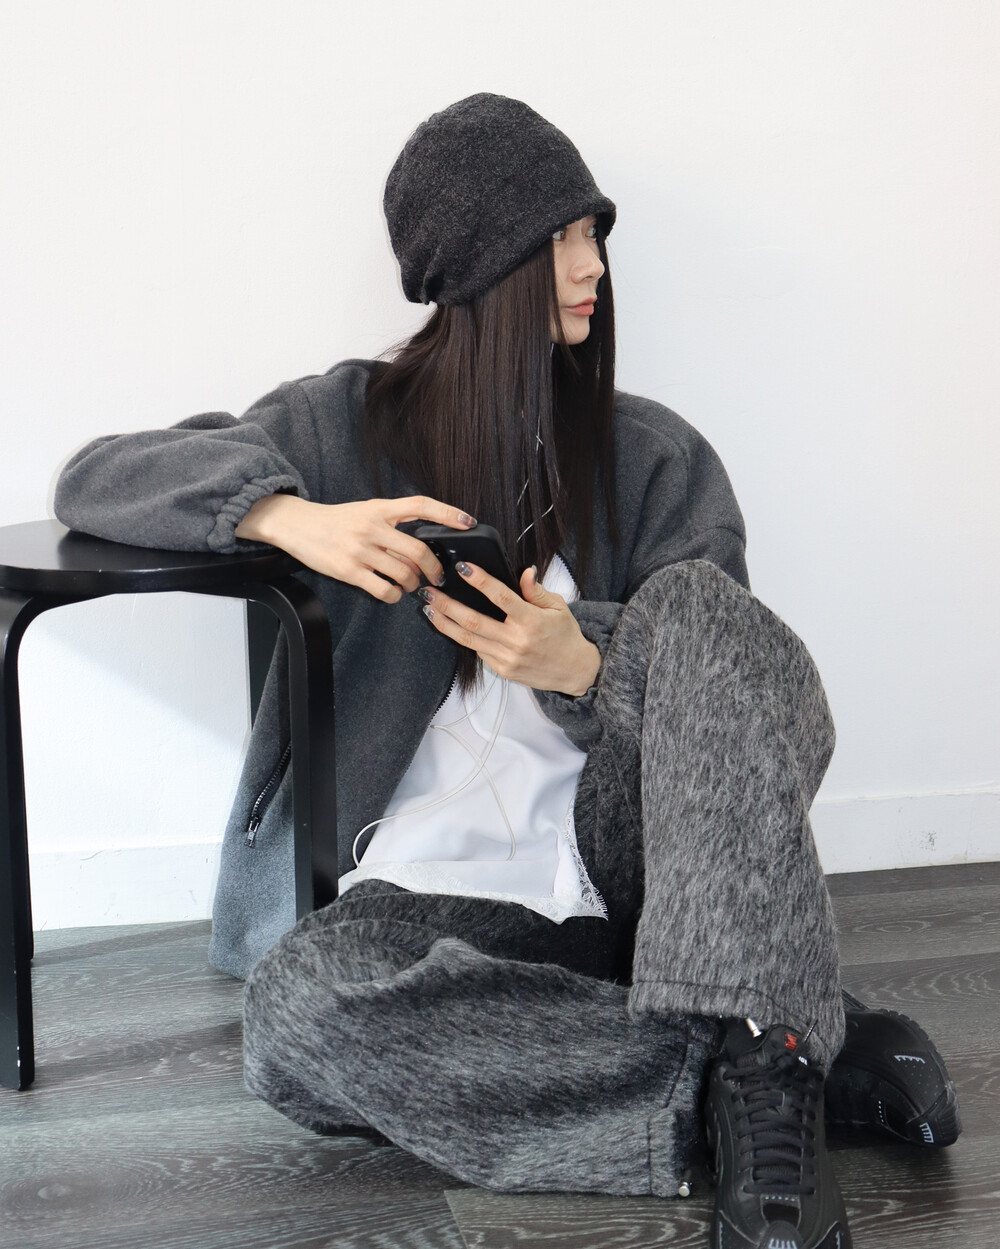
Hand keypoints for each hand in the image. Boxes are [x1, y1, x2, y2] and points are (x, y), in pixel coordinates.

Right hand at [235, 494, 475, 602]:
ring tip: (411, 585)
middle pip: (418, 550)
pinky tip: (392, 592)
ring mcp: (360, 550)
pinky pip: (384, 589)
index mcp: (380, 509)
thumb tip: (423, 540)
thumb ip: (393, 520)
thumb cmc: (337, 520)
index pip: (420, 506)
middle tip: (437, 577)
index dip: (448, 513)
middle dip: (434, 568)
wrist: (298, 525)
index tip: (469, 521)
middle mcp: (372, 527)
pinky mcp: (349, 571)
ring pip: (404, 573)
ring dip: (414, 584)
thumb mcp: (367, 510)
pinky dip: (394, 595)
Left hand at [419, 562, 601, 695]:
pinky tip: (448, 625)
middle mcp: (516, 641)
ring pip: (468, 639)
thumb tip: (524, 572)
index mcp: (531, 621)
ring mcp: (507, 658)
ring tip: (428, 609)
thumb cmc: (565, 636)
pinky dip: (461, 637)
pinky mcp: (502, 670)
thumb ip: (536, 591)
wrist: (574, 671)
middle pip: (473, 621)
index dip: (480, 581)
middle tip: (428, 592)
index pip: (501, 597)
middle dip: (447, 605)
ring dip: (444, 623)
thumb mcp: (558, 607)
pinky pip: (477, 651)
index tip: (463, 568)